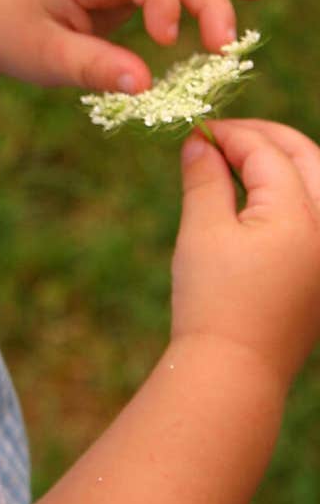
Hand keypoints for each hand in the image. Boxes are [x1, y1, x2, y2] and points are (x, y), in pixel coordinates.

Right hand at [172, 119, 319, 388]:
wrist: (233, 373)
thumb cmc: (213, 300)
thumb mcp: (202, 230)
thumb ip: (205, 177)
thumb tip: (198, 141)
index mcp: (303, 217)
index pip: (268, 154)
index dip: (230, 134)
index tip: (196, 131)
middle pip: (308, 158)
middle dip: (266, 138)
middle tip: (223, 134)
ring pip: (319, 184)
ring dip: (284, 163)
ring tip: (241, 158)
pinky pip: (317, 215)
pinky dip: (292, 193)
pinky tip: (257, 195)